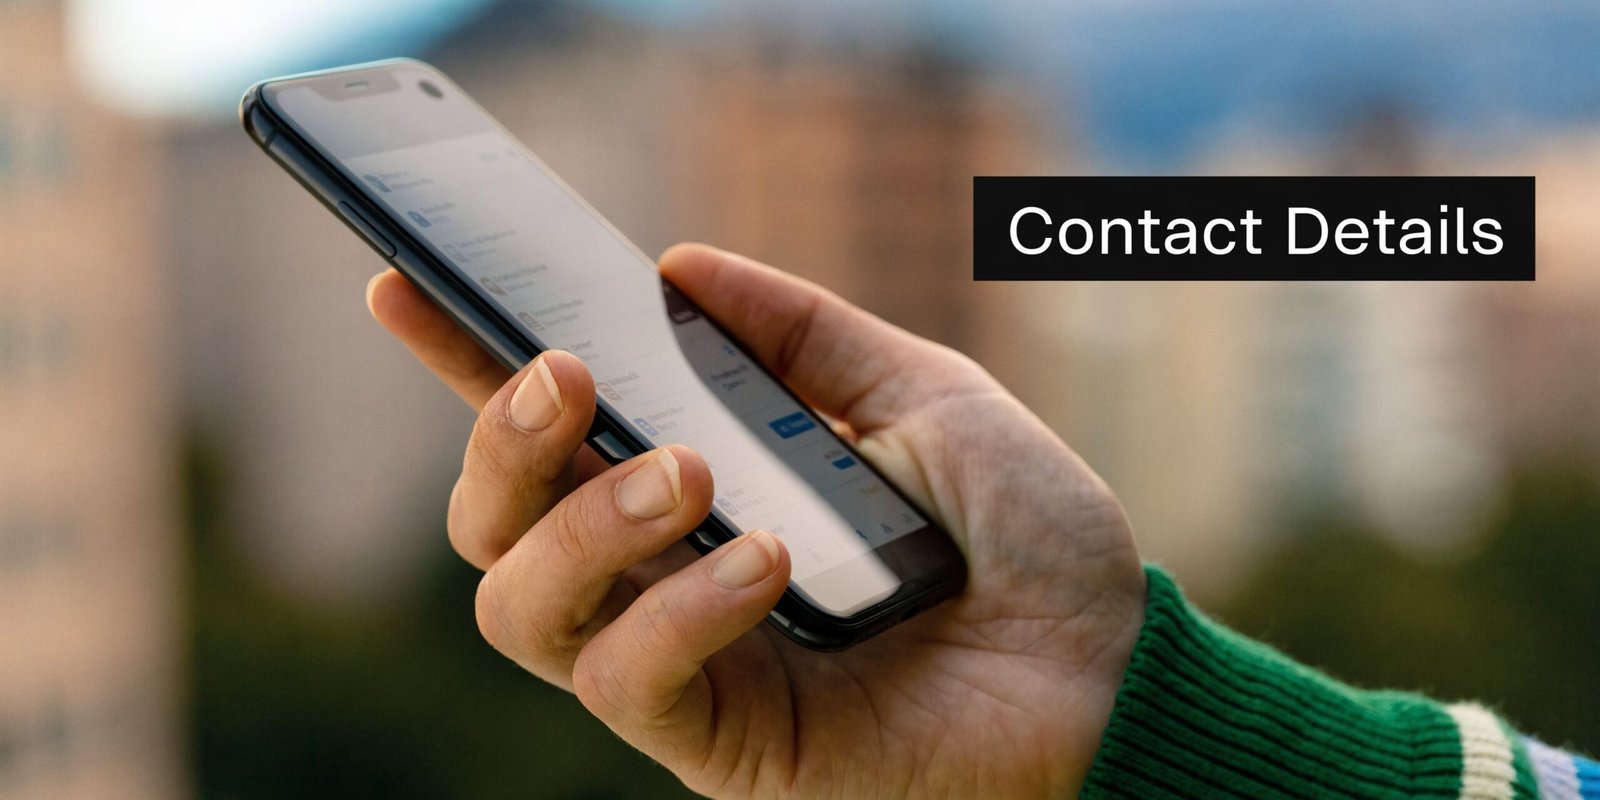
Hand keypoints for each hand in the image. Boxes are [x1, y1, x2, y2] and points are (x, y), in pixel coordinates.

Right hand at [365, 244, 1145, 797]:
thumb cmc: (1025, 537)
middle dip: (501, 441)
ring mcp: (684, 665)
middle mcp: (664, 576)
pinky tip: (760, 561)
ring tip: (682, 474)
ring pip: (522, 610)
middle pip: (493, 525)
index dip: (463, 363)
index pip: (550, 427)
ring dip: (580, 525)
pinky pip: (631, 683)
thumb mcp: (917, 396)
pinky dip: (679, 609)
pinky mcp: (720, 743)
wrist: (1110, 670)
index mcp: (699, 486)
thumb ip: (798, 332)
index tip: (405, 283)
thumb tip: (678, 266)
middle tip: (568, 374)